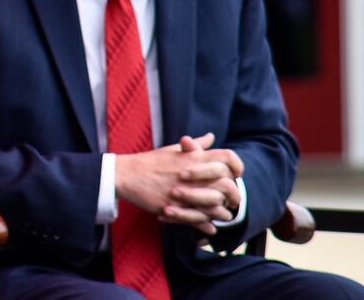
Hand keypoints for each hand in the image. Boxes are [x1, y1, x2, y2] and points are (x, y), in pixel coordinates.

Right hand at [114, 132, 238, 234]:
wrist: (127, 174)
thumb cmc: (150, 161)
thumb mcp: (173, 149)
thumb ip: (196, 145)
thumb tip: (211, 136)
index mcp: (193, 157)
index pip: (227, 158)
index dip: (236, 167)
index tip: (235, 176)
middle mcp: (193, 173)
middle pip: (227, 184)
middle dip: (233, 195)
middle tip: (232, 200)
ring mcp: (185, 191)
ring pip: (216, 206)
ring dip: (222, 213)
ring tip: (223, 216)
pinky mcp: (176, 207)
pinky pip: (198, 219)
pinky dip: (207, 225)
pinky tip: (210, 227)